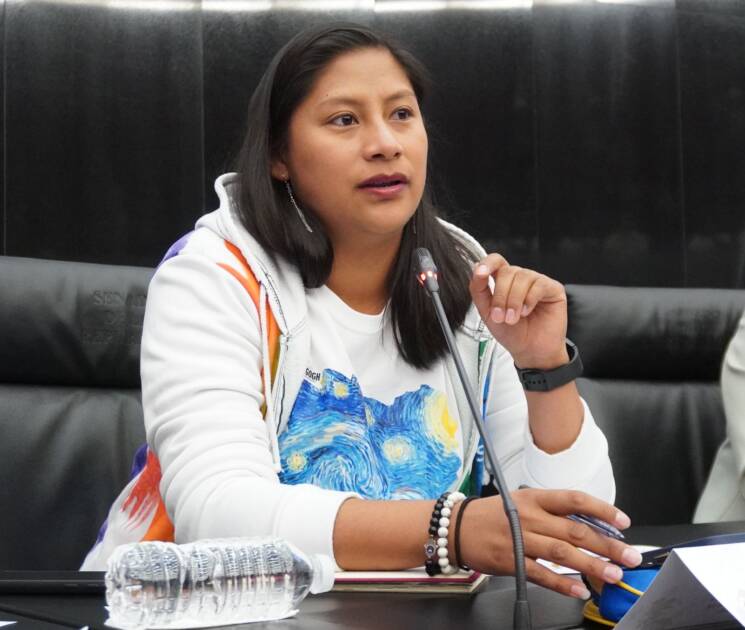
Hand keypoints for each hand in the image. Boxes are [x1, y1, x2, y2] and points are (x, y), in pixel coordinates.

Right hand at [455, 489, 641, 599]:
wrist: (456, 527)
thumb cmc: (492, 515)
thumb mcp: (521, 502)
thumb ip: (551, 512)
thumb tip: (589, 525)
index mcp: (535, 498)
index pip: (574, 500)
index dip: (601, 510)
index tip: (622, 522)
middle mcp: (530, 517)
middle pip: (576, 530)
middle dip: (608, 545)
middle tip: (630, 555)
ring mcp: (520, 539)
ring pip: (564, 553)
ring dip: (593, 565)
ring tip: (614, 574)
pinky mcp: (512, 561)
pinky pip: (542, 574)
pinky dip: (563, 583)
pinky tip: (579, 589)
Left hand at [469, 254, 566, 368]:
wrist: (530, 351)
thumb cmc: (512, 333)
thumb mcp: (486, 312)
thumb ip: (479, 290)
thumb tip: (476, 270)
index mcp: (504, 281)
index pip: (496, 261)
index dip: (487, 264)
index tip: (480, 274)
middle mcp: (520, 278)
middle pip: (507, 271)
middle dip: (500, 296)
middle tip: (500, 316)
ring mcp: (537, 282)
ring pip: (522, 277)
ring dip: (513, 300)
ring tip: (512, 318)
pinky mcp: (552, 288)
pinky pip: (538, 285)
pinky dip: (529, 300)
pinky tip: (526, 312)